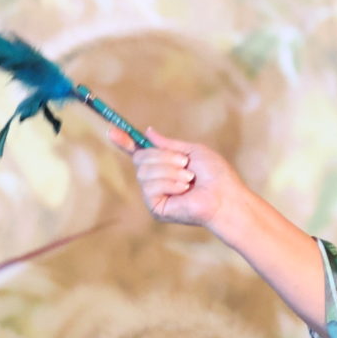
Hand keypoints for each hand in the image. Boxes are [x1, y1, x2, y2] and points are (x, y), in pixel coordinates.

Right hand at [106, 124, 248, 230]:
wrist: (225, 196)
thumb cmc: (216, 175)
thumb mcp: (192, 151)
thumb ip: (169, 144)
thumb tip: (149, 132)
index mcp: (165, 165)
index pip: (138, 152)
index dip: (124, 142)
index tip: (111, 131)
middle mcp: (156, 180)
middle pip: (140, 159)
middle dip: (163, 157)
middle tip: (185, 164)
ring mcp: (154, 194)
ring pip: (143, 172)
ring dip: (170, 171)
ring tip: (189, 179)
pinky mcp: (155, 207)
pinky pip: (149, 187)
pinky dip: (169, 184)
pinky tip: (184, 190)